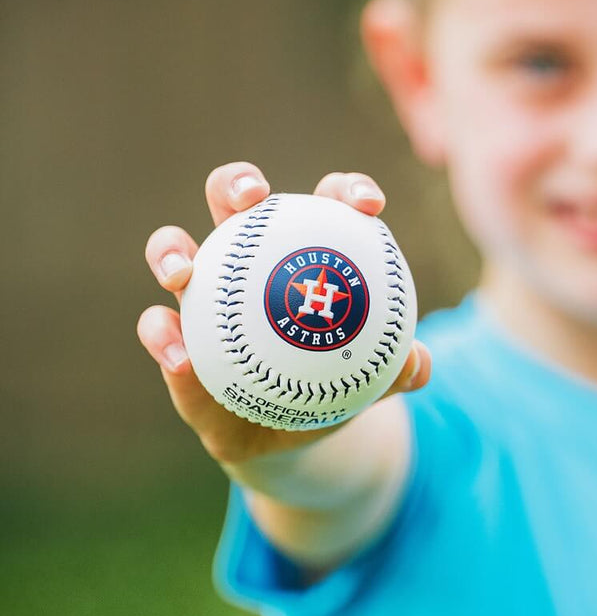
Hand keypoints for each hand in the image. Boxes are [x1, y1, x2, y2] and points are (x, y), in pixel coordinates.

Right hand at [137, 162, 430, 470]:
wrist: (290, 434)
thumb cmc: (337, 384)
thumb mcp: (373, 378)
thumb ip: (397, 368)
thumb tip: (417, 364)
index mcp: (306, 250)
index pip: (327, 203)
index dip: (346, 189)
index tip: (368, 205)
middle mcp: (247, 257)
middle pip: (233, 199)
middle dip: (237, 181)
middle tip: (252, 197)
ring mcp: (204, 294)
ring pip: (174, 250)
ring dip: (171, 251)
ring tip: (184, 272)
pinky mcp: (174, 336)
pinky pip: (158, 328)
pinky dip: (163, 337)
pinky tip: (179, 357)